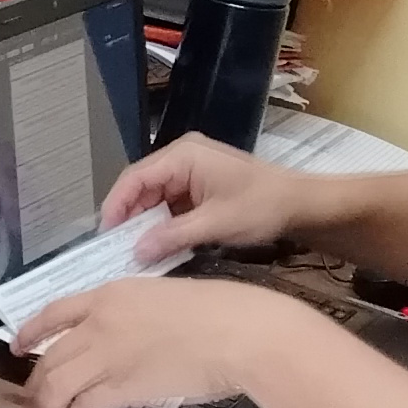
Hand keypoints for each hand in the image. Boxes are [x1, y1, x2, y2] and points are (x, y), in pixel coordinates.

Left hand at [12, 275, 312, 407]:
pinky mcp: (123, 387)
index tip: (16, 345)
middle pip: (50, 355)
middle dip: (36, 379)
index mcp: (109, 296)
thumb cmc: (213, 311)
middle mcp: (99, 324)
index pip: (54, 313)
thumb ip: (130, 313)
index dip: (29, 331)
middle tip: (34, 394)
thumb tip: (116, 335)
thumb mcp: (160, 296)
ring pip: (59, 382)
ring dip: (49, 400)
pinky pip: (86, 403)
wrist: (236, 333)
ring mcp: (108, 356)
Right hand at [91, 133, 304, 258]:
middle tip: (118, 247)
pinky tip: (157, 241)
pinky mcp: (198, 182)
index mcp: (183, 156)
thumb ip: (172, 236)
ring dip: (145, 221)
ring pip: (153, 195)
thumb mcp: (215, 225)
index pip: (135, 178)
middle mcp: (182, 156)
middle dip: (129, 216)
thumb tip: (136, 252)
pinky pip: (169, 200)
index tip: (106, 235)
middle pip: (141, 185)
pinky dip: (162, 221)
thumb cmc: (262, 207)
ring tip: (135, 248)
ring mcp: (190, 168)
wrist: (301, 204)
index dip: (116, 206)